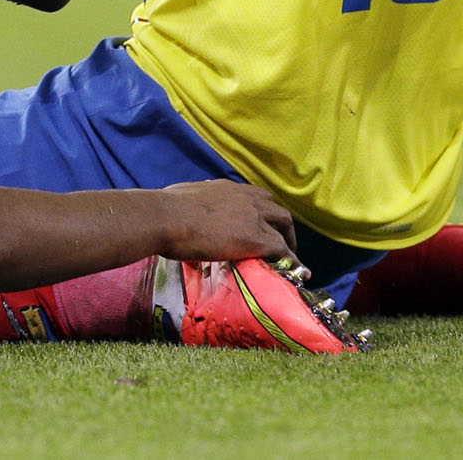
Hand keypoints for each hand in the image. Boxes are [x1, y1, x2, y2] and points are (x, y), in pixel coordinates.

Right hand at [155, 179, 298, 262]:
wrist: (166, 217)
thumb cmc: (164, 209)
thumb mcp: (182, 197)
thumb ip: (192, 201)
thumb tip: (184, 204)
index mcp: (227, 189)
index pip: (255, 196)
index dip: (263, 211)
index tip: (262, 224)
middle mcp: (245, 198)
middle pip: (276, 209)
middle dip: (282, 225)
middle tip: (281, 242)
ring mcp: (253, 217)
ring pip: (284, 225)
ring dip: (290, 241)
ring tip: (291, 258)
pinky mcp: (255, 238)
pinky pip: (282, 250)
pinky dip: (293, 261)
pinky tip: (298, 272)